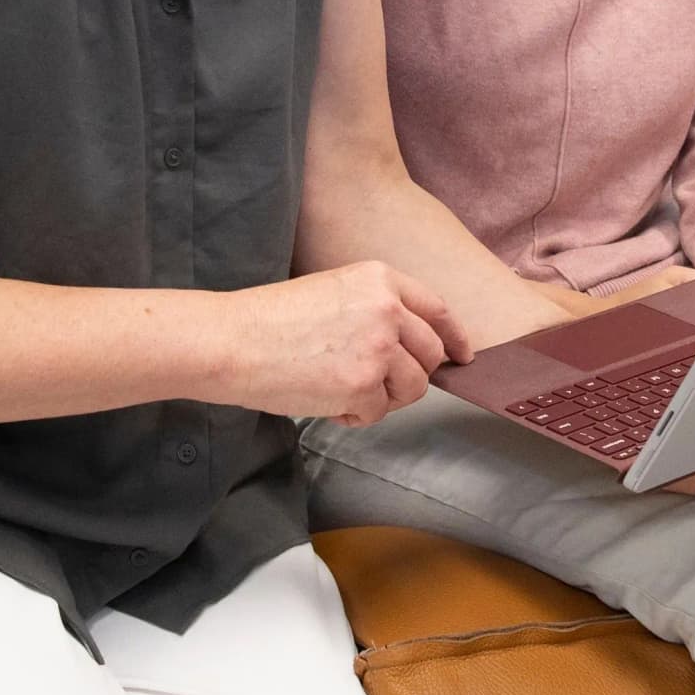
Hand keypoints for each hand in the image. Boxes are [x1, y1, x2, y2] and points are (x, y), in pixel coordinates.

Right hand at [222, 262, 468, 426]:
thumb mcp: (333, 290)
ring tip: (342, 390)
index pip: (436, 310)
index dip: (454, 336)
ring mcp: (379, 348)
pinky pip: (379, 412)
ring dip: (383, 397)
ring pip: (412, 388)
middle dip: (411, 376)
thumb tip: (409, 346)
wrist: (233, 341)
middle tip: (379, 385)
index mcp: (380, 279)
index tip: (461, 354)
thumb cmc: (271, 320)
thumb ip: (376, 309)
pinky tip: (326, 401)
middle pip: (430, 355)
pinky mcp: (364, 385)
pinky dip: (355, 415)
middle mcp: (387, 309)